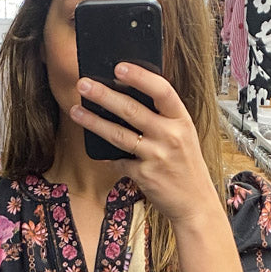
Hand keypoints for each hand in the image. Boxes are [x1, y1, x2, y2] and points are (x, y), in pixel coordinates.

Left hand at [70, 62, 217, 226]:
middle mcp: (170, 136)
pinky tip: (100, 152)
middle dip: (104, 95)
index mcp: (182, 120)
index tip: (118, 67)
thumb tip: (128, 97)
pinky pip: (119, 161)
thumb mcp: (183, 135)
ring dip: (93, 122)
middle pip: (132, 110)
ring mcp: (156, 156)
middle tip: (84, 84)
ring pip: (118, 134)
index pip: (161, 90)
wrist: (195, 203)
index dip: (139, 77)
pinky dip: (108, 156)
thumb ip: (163, 118)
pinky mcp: (144, 175)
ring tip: (76, 111)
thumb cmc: (186, 165)